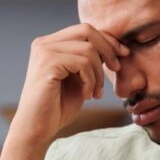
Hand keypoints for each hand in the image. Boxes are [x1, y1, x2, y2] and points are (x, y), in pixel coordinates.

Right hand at [9, 23, 128, 145]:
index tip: (123, 54)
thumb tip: (114, 46)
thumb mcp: (78, 78)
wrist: (36, 129)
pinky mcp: (47, 64)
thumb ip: (89, 60)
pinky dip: (91, 80)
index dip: (107, 40)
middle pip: (87, 30)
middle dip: (108, 49)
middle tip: (116, 69)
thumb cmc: (57, 107)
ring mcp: (44, 52)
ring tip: (96, 93)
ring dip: (99, 73)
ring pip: (88, 49)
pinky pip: (82, 63)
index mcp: (50, 44)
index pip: (84, 30)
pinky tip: (87, 96)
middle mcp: (44, 43)